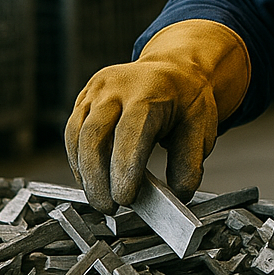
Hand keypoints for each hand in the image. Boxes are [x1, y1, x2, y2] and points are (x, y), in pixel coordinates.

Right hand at [64, 20, 249, 211]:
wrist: (173, 67)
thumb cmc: (186, 97)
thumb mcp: (201, 126)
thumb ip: (189, 162)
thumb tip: (177, 195)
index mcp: (149, 91)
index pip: (130, 132)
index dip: (123, 168)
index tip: (125, 198)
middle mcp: (116, 87)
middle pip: (94, 135)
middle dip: (97, 178)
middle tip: (109, 207)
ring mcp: (96, 91)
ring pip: (77, 135)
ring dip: (84, 172)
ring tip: (101, 198)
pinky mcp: (84, 98)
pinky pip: (72, 132)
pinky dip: (78, 160)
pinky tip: (91, 178)